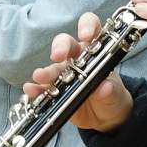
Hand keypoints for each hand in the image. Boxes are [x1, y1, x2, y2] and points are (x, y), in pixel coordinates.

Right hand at [25, 13, 133, 131]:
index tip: (85, 35)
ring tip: (40, 76)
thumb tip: (104, 87)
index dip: (88, 26)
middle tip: (57, 56)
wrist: (105, 120)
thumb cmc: (112, 97)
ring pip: (52, 67)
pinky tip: (31, 90)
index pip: (92, 28)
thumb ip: (111, 90)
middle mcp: (77, 58)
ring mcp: (64, 74)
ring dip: (45, 71)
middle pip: (66, 43)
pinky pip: (42, 87)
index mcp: (96, 51)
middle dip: (60, 47)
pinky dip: (36, 88)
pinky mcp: (54, 90)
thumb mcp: (116, 94)